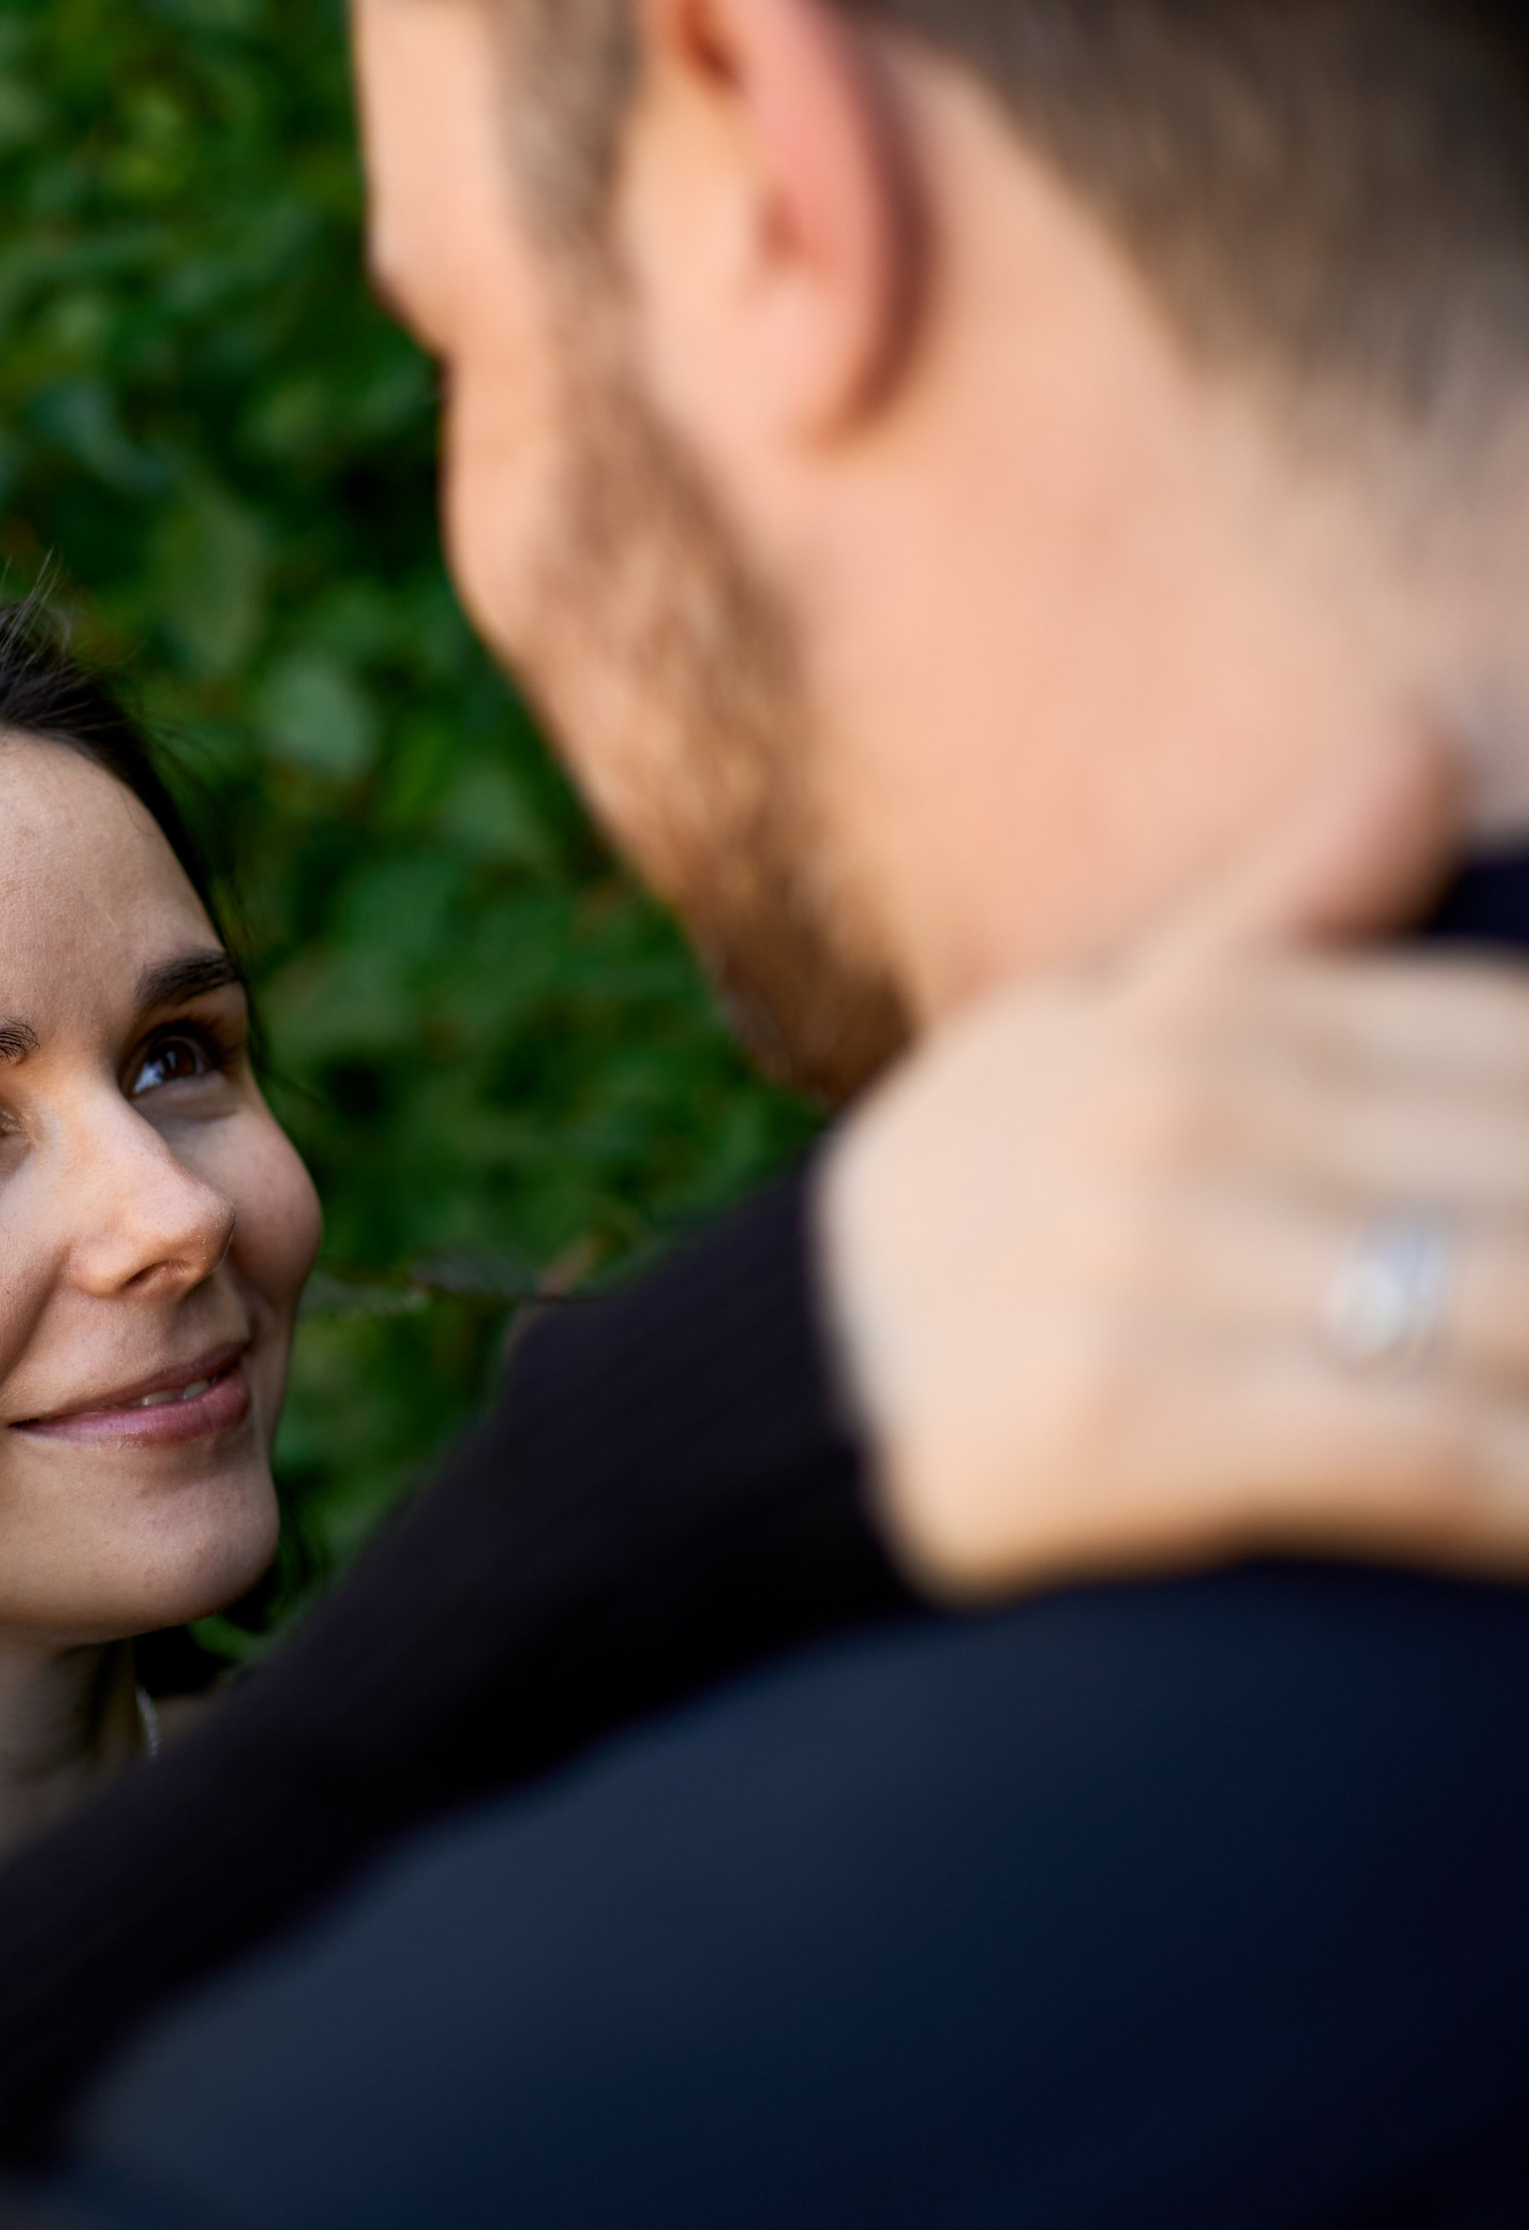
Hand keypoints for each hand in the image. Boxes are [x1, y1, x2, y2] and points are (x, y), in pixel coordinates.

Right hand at [826, 720, 1528, 1596]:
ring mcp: (1142, 1269)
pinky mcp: (1118, 1424)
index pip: (1513, 1044)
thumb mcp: (1084, 1028)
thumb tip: (1418, 742)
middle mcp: (1174, 1121)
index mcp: (1194, 1018)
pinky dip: (1527, 1488)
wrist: (776, 1393)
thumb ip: (1275, 912)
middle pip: (1527, 1171)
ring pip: (1498, 1306)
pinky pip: (1411, 1452)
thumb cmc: (966, 1206)